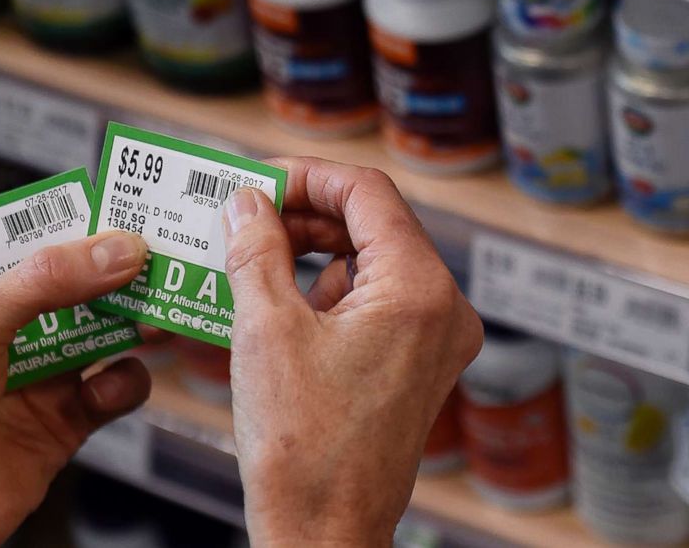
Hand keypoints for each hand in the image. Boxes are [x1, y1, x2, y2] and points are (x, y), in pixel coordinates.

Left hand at [0, 232, 151, 547]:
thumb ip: (48, 279)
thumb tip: (119, 248)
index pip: (22, 237)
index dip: (69, 223)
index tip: (119, 208)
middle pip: (74, 283)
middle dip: (115, 273)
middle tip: (156, 257)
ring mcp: (35, 373)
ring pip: (103, 330)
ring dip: (133, 322)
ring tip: (156, 315)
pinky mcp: (63, 418)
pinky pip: (113, 387)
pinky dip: (124, 382)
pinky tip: (110, 385)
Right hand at [224, 158, 482, 547]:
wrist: (324, 535)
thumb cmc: (305, 451)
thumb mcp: (265, 330)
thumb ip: (256, 250)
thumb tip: (245, 203)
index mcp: (420, 290)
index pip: (368, 192)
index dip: (307, 176)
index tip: (257, 181)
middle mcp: (444, 309)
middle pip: (374, 224)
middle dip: (305, 214)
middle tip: (244, 216)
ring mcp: (436, 340)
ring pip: (374, 263)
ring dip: (313, 252)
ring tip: (252, 256)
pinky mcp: (419, 366)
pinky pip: (377, 303)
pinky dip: (329, 291)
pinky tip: (280, 301)